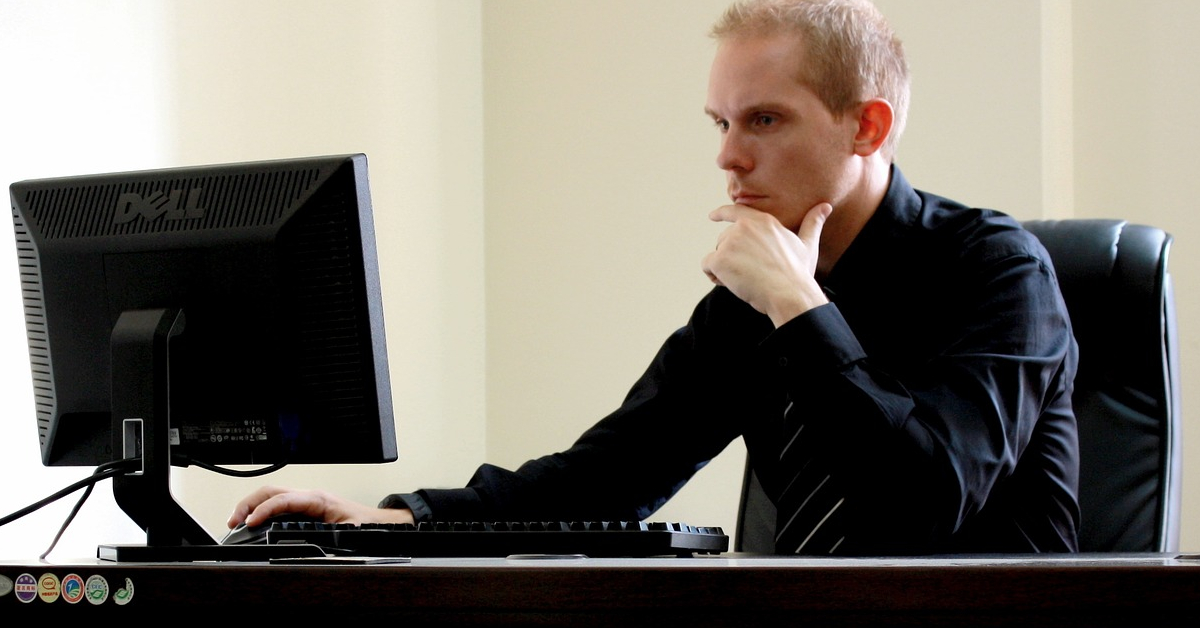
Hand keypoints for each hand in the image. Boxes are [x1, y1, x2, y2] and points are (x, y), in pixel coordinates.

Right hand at [227, 485, 414, 528]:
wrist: (375, 522)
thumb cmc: (363, 524)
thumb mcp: (348, 533)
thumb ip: (331, 540)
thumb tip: (317, 550)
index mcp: (317, 499)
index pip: (284, 499)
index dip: (265, 510)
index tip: (250, 523)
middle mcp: (308, 496)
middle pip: (271, 491)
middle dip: (248, 504)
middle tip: (233, 522)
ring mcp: (304, 500)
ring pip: (271, 495)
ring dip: (251, 506)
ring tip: (236, 522)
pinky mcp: (302, 508)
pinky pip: (276, 504)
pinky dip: (260, 510)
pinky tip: (252, 522)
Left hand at [701, 202, 831, 326]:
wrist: (789, 294)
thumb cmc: (799, 273)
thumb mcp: (808, 245)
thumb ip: (813, 223)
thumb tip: (826, 207)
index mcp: (763, 220)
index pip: (736, 211)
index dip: (722, 213)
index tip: (712, 216)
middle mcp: (744, 227)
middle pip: (724, 239)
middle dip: (731, 256)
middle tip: (751, 273)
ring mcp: (730, 241)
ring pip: (716, 254)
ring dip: (725, 268)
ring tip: (745, 279)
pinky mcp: (720, 259)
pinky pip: (707, 266)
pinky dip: (714, 276)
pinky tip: (731, 283)